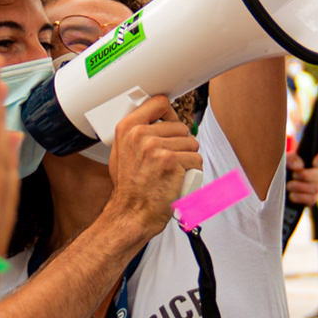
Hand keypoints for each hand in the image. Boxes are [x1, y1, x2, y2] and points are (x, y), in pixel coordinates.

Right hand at [104, 93, 200, 234]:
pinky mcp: (172, 161)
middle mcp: (141, 135)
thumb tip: (155, 120)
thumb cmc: (129, 189)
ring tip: (173, 172)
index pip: (159, 103)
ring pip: (191, 143)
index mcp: (127, 129)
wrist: (131, 214)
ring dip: (189, 158)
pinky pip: (196, 159)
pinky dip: (193, 171)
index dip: (171, 114)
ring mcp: (156, 147)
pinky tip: (179, 179)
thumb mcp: (120, 154)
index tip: (172, 123)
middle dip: (181, 144)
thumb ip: (135, 134)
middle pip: (181, 126)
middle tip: (169, 162)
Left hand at [285, 150, 317, 206]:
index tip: (314, 162)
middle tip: (294, 175)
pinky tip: (291, 195)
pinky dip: (300, 197)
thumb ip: (291, 159)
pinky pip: (311, 199)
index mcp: (310, 160)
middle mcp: (316, 174)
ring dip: (301, 187)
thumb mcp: (283, 160)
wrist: (274, 186)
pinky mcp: (311, 199)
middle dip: (307, 176)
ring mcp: (315, 187)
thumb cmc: (280, 169)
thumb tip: (299, 167)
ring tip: (288, 186)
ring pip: (316, 188)